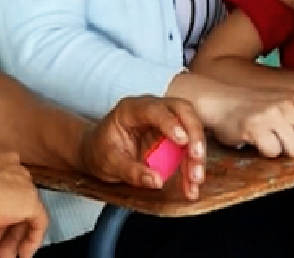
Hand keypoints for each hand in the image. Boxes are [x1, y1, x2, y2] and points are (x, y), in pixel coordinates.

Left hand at [78, 96, 206, 201]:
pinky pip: (187, 147)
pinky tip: (191, 185)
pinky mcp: (171, 136)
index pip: (156, 110)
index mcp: (131, 109)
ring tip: (195, 180)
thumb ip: (131, 171)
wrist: (96, 151)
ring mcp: (164, 121)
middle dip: (194, 134)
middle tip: (197, 158)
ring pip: (190, 129)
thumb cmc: (99, 151)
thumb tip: (157, 181)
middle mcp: (152, 109)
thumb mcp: (109, 163)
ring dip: (196, 154)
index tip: (183, 141)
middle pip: (182, 111)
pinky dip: (191, 165)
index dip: (171, 123)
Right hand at [198, 87, 293, 157]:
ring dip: (281, 150)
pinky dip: (265, 152)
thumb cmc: (250, 104)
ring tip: (268, 139)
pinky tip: (256, 141)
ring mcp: (272, 114)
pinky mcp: (255, 126)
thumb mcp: (281, 101)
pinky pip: (272, 152)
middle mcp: (288, 104)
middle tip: (283, 140)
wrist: (216, 99)